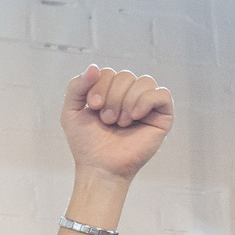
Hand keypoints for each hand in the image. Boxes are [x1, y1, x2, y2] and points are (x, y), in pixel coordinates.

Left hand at [60, 66, 174, 184]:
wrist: (100, 167)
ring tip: (119, 122)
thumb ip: (76, 87)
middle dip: (112, 97)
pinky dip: (145, 102)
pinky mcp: (162, 115)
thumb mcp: (71, 112)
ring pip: (144, 81)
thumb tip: (94, 66)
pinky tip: (134, 117)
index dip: (99, 86)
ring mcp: (147, 104)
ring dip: (126, 102)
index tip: (93, 106)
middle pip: (126, 76)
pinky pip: (161, 93)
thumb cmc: (87, 143)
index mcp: (111, 92)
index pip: (108, 72)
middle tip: (106, 120)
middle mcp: (130, 95)